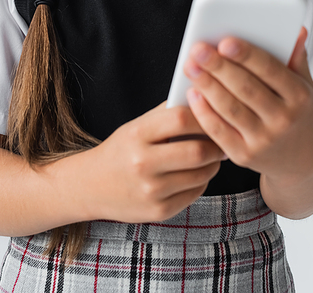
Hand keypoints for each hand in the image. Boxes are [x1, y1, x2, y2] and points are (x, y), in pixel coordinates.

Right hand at [85, 101, 223, 223]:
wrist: (91, 186)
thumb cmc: (121, 150)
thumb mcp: (137, 126)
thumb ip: (167, 114)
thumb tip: (203, 100)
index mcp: (137, 135)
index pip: (181, 119)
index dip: (203, 116)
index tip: (213, 115)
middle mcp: (142, 163)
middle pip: (197, 151)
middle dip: (216, 145)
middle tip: (221, 140)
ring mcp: (151, 191)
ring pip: (201, 174)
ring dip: (213, 164)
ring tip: (212, 156)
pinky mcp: (159, 211)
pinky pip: (195, 193)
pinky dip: (202, 181)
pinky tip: (195, 174)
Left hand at [183, 27, 312, 186]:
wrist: (302, 161)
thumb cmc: (298, 113)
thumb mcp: (305, 85)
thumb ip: (296, 57)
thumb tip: (296, 29)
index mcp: (300, 96)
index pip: (271, 70)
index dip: (247, 56)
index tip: (225, 41)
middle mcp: (284, 119)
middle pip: (246, 88)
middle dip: (219, 67)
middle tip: (198, 49)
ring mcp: (264, 140)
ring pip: (230, 109)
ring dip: (207, 86)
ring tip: (190, 66)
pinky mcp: (245, 156)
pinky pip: (219, 132)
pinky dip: (204, 112)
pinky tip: (192, 93)